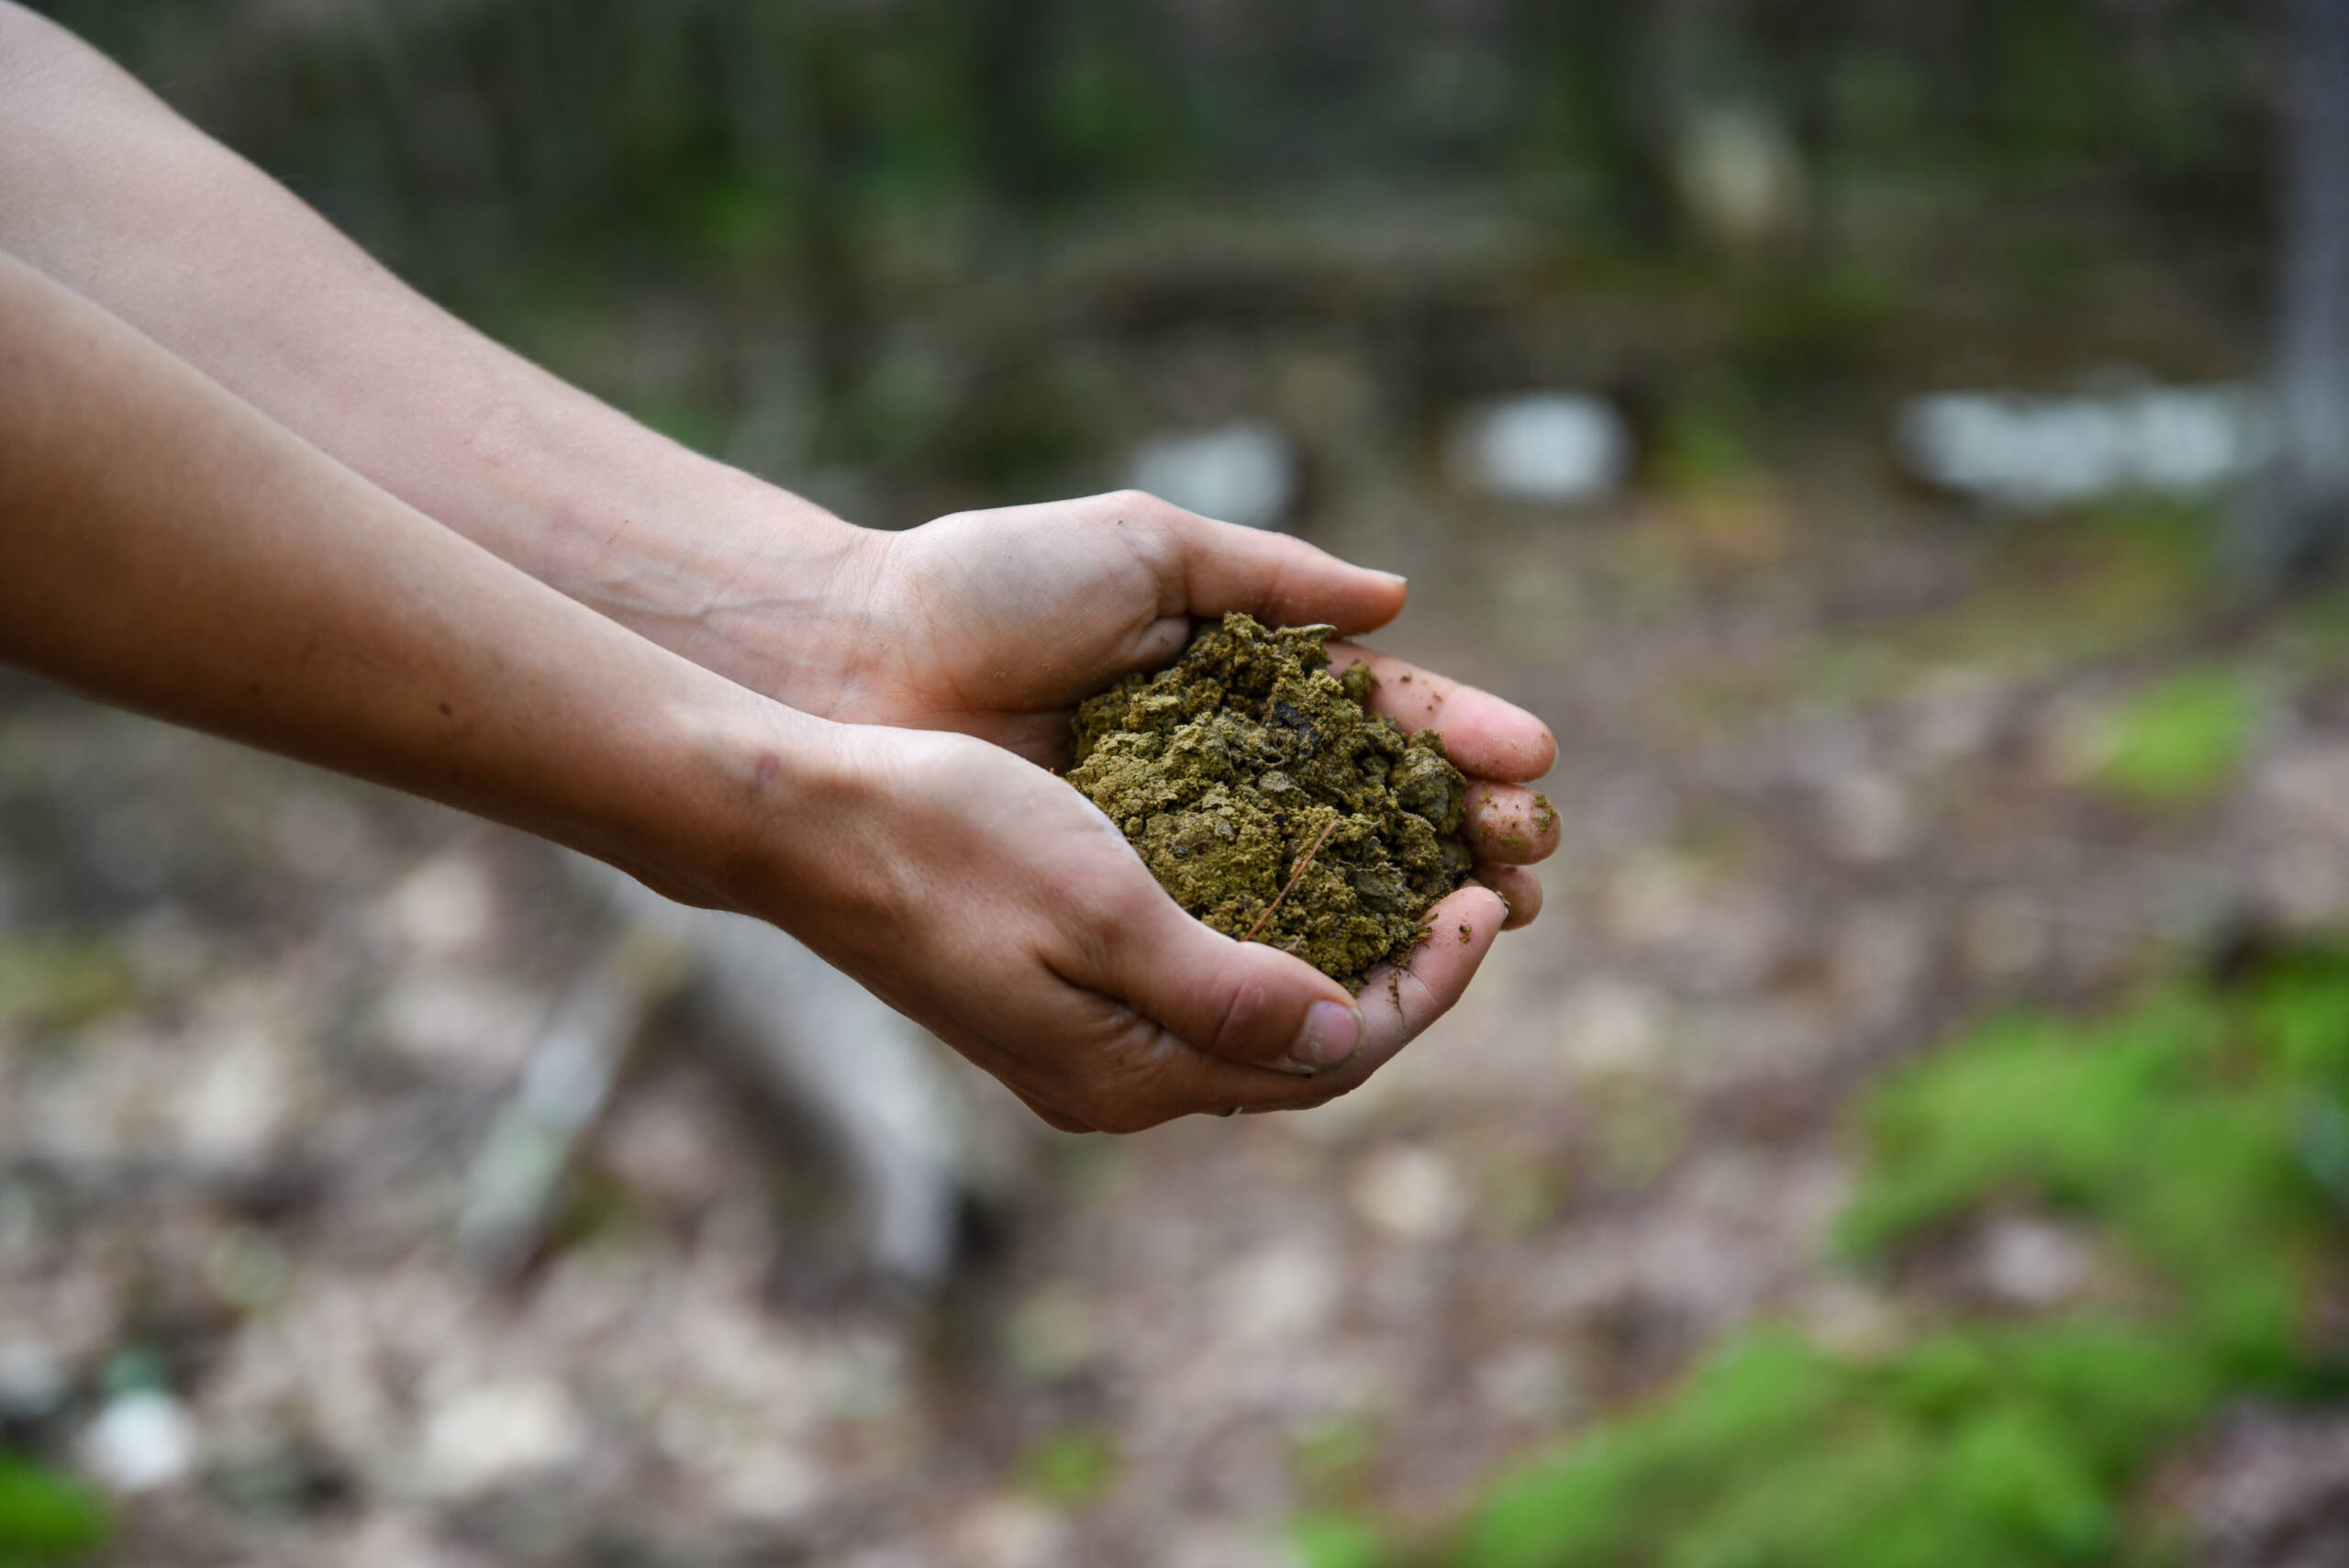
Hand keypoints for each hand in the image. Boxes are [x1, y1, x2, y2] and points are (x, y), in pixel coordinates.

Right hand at [751, 720, 1520, 1131]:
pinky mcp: (1065, 997)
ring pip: (1259, 1019)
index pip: (1329, 1056)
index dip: (1427, 983)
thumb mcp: (1098, 905)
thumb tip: (1343, 1027)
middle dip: (1405, 976)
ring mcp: (1088, 1045)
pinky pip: (1207, 987)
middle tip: (1477, 886)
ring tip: (1414, 879)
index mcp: (1130, 1073)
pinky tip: (1305, 875)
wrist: (804, 824)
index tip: (1488, 899)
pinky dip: (1276, 937)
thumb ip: (1223, 984)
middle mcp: (1118, 1078)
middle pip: (1306, 1053)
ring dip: (1346, 956)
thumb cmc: (945, 839)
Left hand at [755, 489, 1562, 927]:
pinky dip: (1321, 957)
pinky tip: (1390, 963)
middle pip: (1375, 818)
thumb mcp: (1144, 555)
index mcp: (1237, 686)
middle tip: (1530, 853)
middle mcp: (1222, 778)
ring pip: (1326, 892)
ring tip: (1500, 909)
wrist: (860, 664)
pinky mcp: (1126, 913)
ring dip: (1422, 903)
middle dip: (1465, 835)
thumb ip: (1270, 578)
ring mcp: (1178, 852)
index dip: (1458, 741)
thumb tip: (1397, 600)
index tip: (1530, 759)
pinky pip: (1240, 945)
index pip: (1376, 721)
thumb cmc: (988, 592)